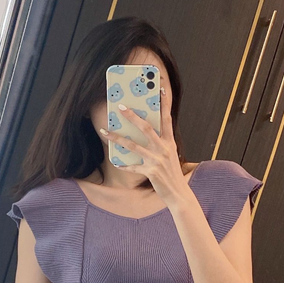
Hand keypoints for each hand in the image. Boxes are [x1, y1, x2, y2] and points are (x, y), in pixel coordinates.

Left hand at [99, 85, 187, 203]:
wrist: (178, 194)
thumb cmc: (172, 173)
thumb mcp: (170, 154)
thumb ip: (160, 143)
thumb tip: (145, 132)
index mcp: (170, 142)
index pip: (167, 118)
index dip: (164, 103)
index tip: (160, 88)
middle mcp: (164, 149)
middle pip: (146, 127)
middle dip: (132, 116)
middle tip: (120, 106)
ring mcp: (157, 160)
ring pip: (133, 145)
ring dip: (117, 138)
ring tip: (105, 132)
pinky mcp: (151, 172)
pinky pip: (133, 167)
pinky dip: (123, 165)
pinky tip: (115, 162)